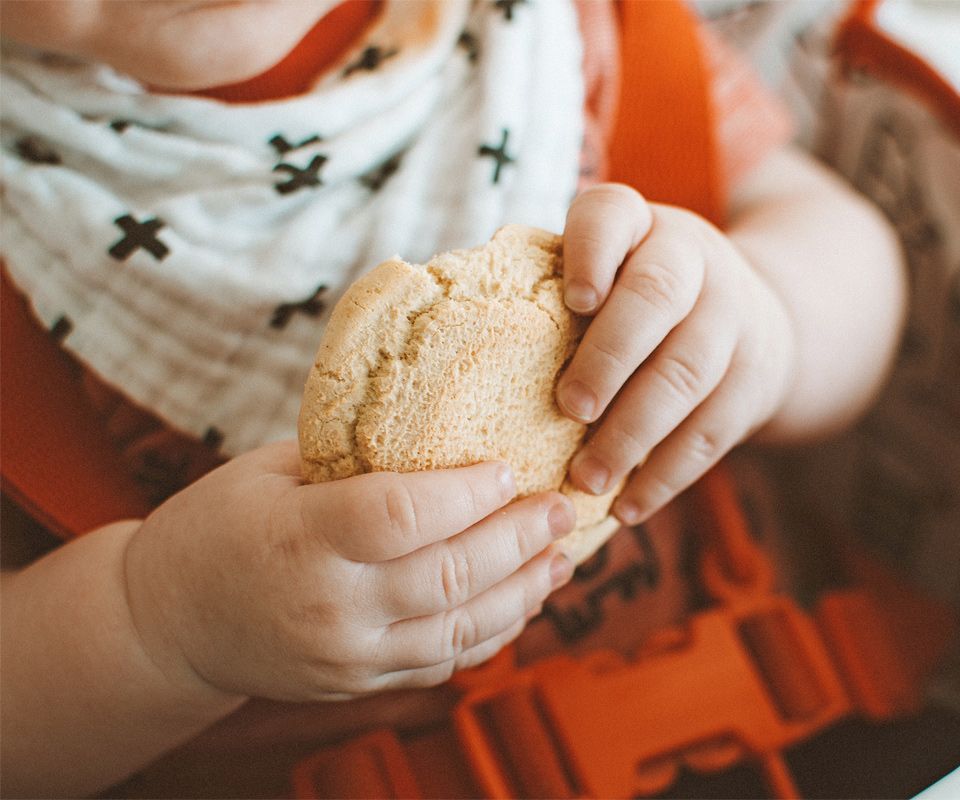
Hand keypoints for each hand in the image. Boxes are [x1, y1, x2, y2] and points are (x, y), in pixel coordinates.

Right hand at [122, 442, 575, 701]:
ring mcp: (348, 655)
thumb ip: (348, 459)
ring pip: (460, 628)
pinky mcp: (359, 684)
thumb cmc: (217, 527)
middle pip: (449, 574)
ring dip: (524, 591)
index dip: (467, 492)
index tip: (510, 469)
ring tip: (562, 558)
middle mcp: (330, 606)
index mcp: (301, 538)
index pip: (401, 515)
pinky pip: (443, 662)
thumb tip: (438, 421)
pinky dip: (492, 633)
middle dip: (520, 539)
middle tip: (564, 509)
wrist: (166, 625)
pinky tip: (523, 602)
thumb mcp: (267, 473)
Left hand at [556, 184, 794, 525]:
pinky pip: (713, 432)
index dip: (594, 253)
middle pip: (658, 298)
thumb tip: (457, 338)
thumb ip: (550, 290)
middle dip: (610, 356)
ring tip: (586, 477)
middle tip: (569, 408)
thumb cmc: (635, 301)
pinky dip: (667, 475)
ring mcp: (731, 318)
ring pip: (688, 372)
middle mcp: (691, 260)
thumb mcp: (608, 270)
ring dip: (634, 431)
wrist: (755, 315)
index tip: (575, 301)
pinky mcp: (753, 380)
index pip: (615, 215)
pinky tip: (628, 505)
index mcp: (637, 225)